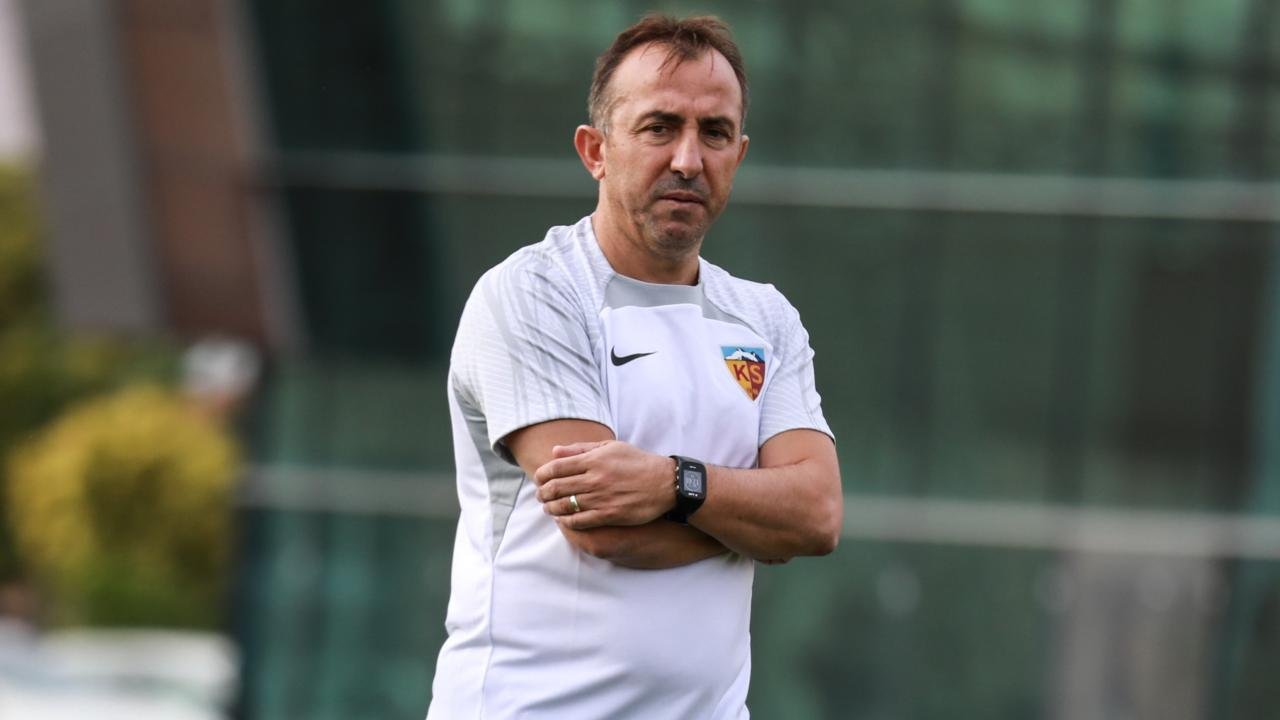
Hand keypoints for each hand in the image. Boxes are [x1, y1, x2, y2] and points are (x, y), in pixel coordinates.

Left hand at [534, 440, 674, 529]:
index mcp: (593, 459)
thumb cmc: (637, 462)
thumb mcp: (611, 447)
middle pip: (556, 487)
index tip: (539, 479)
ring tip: (548, 509)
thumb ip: (581, 449)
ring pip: (564, 505)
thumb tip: (555, 452)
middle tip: (540, 496)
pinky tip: (563, 520)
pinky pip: (579, 521)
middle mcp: (594, 478)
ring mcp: (601, 498)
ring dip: (551, 508)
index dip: (542, 475)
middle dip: (542, 493)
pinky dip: (566, 521)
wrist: (664, 483)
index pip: (556, 467)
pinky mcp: (609, 515)